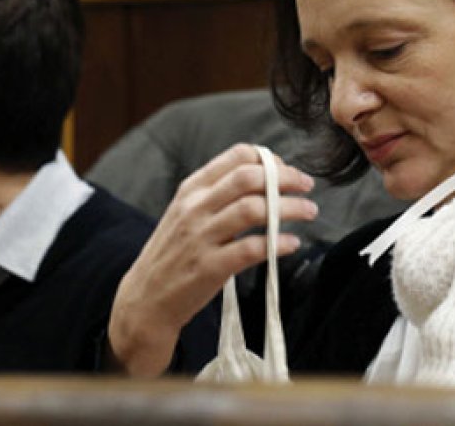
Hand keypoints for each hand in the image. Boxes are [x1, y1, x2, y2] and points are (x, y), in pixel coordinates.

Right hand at [107, 144, 317, 376]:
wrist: (145, 299)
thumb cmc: (175, 253)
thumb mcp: (187, 212)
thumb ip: (218, 193)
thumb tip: (266, 177)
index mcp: (191, 189)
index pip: (236, 157)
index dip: (270, 160)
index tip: (287, 171)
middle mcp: (195, 208)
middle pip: (249, 178)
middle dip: (286, 178)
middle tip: (307, 187)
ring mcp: (201, 238)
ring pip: (255, 209)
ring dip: (291, 208)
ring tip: (309, 212)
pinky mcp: (209, 268)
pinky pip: (252, 248)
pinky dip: (279, 243)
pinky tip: (292, 244)